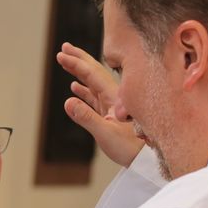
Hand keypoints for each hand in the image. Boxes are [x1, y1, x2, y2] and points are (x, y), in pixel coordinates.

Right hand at [56, 42, 143, 166]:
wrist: (146, 159)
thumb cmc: (131, 148)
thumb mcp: (106, 133)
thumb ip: (86, 117)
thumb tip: (67, 101)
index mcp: (114, 97)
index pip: (92, 74)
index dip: (76, 63)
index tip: (61, 54)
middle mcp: (114, 96)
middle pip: (94, 72)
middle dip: (78, 59)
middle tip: (64, 48)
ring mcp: (112, 105)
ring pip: (93, 82)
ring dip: (79, 71)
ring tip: (67, 62)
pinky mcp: (110, 114)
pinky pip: (94, 96)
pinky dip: (84, 89)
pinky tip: (75, 87)